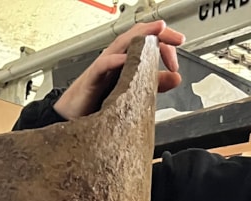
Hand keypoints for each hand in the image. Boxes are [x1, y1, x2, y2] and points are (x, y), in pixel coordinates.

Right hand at [53, 20, 183, 120]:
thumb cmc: (98, 104)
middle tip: (177, 39)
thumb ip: (155, 84)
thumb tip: (176, 77)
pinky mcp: (91, 79)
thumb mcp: (133, 93)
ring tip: (157, 32)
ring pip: (121, 43)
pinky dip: (115, 60)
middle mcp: (115, 59)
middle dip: (158, 32)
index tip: (178, 53)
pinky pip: (103, 65)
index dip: (166, 43)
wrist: (72, 118)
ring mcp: (103, 67)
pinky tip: (126, 60)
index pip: (148, 41)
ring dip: (141, 36)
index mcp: (126, 61)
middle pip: (137, 35)